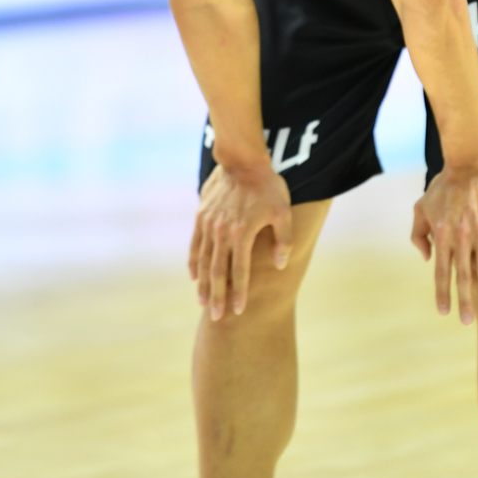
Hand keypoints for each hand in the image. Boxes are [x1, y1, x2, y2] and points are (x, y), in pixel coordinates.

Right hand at [188, 162, 291, 320]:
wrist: (242, 160)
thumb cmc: (267, 186)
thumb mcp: (284, 211)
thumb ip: (284, 239)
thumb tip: (280, 265)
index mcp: (243, 233)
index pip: (240, 271)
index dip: (240, 292)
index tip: (239, 311)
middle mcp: (222, 232)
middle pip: (218, 271)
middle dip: (217, 296)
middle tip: (217, 317)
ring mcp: (209, 225)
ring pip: (203, 261)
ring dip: (203, 284)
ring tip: (203, 303)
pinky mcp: (201, 217)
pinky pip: (195, 244)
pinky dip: (194, 262)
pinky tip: (193, 276)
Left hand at [411, 160, 477, 324]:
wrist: (468, 163)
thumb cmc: (444, 186)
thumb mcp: (421, 207)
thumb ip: (419, 233)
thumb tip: (427, 257)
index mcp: (442, 235)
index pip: (441, 272)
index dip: (442, 293)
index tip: (444, 312)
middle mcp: (461, 238)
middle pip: (463, 276)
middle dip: (464, 301)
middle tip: (467, 322)